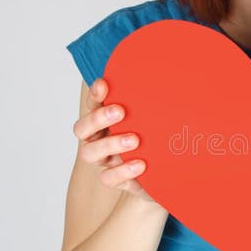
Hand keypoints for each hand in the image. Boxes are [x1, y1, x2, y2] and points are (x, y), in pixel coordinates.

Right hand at [72, 77, 155, 203]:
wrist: (166, 171)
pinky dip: (122, 172)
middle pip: (82, 129)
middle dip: (98, 118)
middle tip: (120, 110)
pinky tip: (140, 165)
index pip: (92, 104)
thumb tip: (168, 70)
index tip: (104, 84)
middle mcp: (97, 140)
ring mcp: (104, 161)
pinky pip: (108, 178)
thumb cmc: (155, 136)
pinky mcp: (116, 179)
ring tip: (134, 140)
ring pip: (90, 154)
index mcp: (103, 120)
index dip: (94, 94)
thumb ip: (152, 100)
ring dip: (110, 144)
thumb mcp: (154, 117)